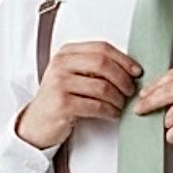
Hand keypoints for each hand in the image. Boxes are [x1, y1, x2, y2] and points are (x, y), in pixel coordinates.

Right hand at [14, 42, 140, 149]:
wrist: (36, 123)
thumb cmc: (59, 99)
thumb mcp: (71, 76)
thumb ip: (92, 67)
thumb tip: (128, 69)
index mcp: (66, 53)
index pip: (101, 48)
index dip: (123, 59)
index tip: (136, 72)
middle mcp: (61, 65)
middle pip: (103, 64)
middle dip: (123, 79)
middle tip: (130, 91)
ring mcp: (60, 84)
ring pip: (102, 87)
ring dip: (118, 99)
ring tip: (120, 105)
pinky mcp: (63, 104)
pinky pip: (96, 106)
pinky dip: (110, 111)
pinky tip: (113, 114)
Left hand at [134, 64, 172, 160]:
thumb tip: (166, 92)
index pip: (172, 75)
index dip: (154, 85)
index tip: (144, 94)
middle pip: (167, 91)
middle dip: (148, 102)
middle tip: (139, 110)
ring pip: (171, 114)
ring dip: (166, 124)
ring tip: (171, 128)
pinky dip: (172, 136)